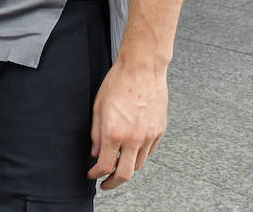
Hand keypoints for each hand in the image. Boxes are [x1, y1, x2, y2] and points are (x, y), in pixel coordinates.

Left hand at [87, 61, 168, 189]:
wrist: (143, 69)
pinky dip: (139, 156)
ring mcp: (149, 136)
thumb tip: (95, 152)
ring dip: (127, 169)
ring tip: (118, 165)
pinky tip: (131, 150)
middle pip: (125, 174)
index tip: (92, 175)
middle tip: (105, 183)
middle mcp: (133, 138)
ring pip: (139, 165)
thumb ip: (95, 133)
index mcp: (114, 132)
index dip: (96, 175)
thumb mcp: (98, 106)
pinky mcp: (160, 131)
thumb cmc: (119, 82)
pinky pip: (149, 152)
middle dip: (113, 183)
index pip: (105, 166)